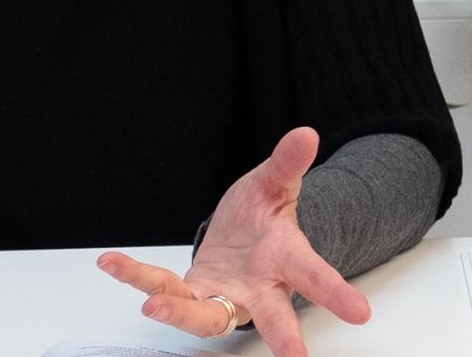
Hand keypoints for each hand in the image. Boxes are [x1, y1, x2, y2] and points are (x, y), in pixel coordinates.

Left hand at [97, 126, 370, 356]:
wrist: (238, 232)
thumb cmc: (262, 214)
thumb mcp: (274, 183)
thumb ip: (288, 162)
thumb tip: (306, 133)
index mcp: (285, 257)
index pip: (314, 273)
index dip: (336, 292)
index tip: (360, 312)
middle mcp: (258, 287)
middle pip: (271, 315)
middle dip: (281, 337)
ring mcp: (223, 297)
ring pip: (206, 316)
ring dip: (179, 315)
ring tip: (152, 309)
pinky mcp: (192, 296)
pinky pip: (162, 289)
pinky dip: (136, 276)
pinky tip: (111, 262)